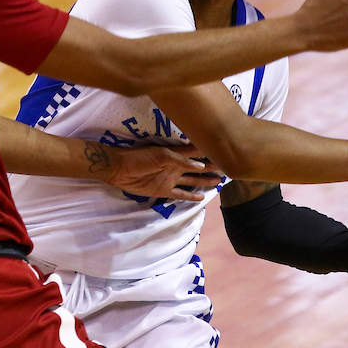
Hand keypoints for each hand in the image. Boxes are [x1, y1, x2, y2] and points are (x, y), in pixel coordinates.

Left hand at [99, 144, 221, 201]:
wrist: (119, 170)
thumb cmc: (139, 159)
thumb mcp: (161, 156)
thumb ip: (181, 160)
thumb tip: (200, 166)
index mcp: (175, 154)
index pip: (196, 152)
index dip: (208, 151)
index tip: (224, 150)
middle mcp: (176, 166)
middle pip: (197, 167)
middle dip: (211, 167)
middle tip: (228, 168)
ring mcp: (170, 178)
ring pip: (192, 180)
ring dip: (204, 181)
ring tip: (218, 182)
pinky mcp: (164, 190)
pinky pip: (181, 193)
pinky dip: (191, 196)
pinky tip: (201, 197)